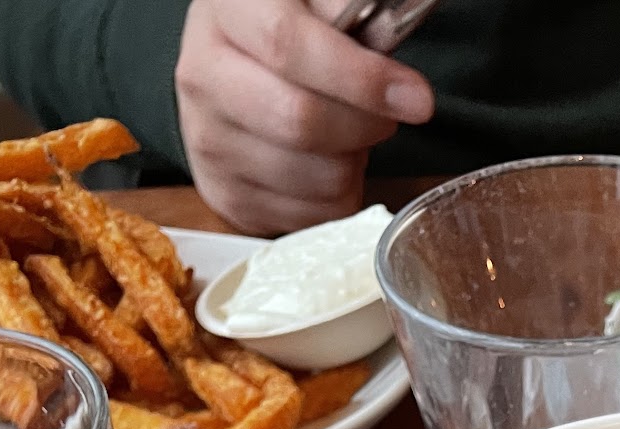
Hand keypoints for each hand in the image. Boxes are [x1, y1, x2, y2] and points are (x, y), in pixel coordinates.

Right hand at [175, 0, 435, 234]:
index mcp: (225, 11)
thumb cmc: (284, 32)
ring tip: (345, 135)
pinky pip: (313, 215)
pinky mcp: (228, 196)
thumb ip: (350, 16)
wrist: (226, 73)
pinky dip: (339, 195)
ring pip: (316, 178)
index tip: (416, 99)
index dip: (361, 78)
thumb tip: (391, 65)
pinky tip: (327, 163)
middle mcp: (203, 77)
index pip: (289, 47)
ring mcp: (209, 142)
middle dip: (365, 126)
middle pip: (301, 122)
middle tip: (382, 116)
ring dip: (353, 162)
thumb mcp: (312, 2)